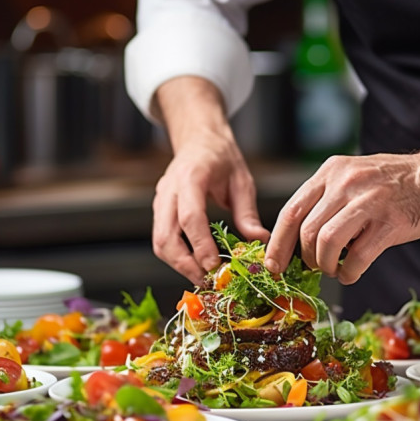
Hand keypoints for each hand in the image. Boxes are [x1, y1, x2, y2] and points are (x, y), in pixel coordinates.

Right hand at [152, 77, 268, 284]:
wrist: (199, 140)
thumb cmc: (221, 157)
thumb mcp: (242, 180)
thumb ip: (248, 213)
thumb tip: (259, 241)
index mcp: (191, 177)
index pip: (190, 217)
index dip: (200, 245)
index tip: (213, 266)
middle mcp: (169, 190)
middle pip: (165, 236)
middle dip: (184, 264)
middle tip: (207, 280)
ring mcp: (160, 201)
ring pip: (159, 242)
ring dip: (178, 264)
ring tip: (203, 277)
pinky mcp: (159, 210)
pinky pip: (162, 238)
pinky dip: (176, 256)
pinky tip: (196, 264)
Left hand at [264, 136, 419, 283]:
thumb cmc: (388, 183)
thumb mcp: (350, 177)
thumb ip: (324, 200)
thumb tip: (294, 241)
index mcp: (330, 172)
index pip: (291, 210)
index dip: (277, 243)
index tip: (272, 265)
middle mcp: (346, 183)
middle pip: (307, 232)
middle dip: (306, 258)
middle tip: (316, 267)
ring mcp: (368, 202)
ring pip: (327, 244)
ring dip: (326, 266)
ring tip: (335, 268)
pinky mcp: (389, 223)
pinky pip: (357, 258)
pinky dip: (348, 273)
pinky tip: (351, 272)